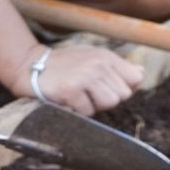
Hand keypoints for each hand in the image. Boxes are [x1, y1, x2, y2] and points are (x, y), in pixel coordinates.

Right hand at [27, 42, 142, 115]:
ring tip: (80, 97)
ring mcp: (86, 76)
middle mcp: (100, 64)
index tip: (108, 89)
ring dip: (95, 106)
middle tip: (89, 94)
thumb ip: (117, 67)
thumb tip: (141, 74)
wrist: (27, 66)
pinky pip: (88, 111)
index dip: (125, 88)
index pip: (137, 79)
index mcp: (107, 57)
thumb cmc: (64, 65)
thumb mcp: (93, 58)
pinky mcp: (71, 90)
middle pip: (123, 95)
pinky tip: (68, 101)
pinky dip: (79, 111)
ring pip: (110, 104)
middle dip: (108, 99)